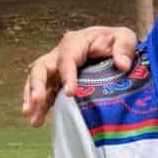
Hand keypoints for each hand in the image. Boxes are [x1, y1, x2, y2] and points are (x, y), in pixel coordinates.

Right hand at [21, 26, 137, 126]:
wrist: (112, 44)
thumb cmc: (116, 40)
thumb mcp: (125, 37)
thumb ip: (124, 47)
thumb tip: (123, 65)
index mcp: (75, 42)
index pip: (67, 59)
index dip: (66, 76)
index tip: (70, 93)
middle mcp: (61, 55)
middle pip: (42, 68)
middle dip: (37, 85)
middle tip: (37, 101)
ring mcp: (57, 69)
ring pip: (38, 81)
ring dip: (33, 99)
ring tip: (33, 118)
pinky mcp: (58, 81)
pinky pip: (46, 92)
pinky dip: (41, 106)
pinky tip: (38, 120)